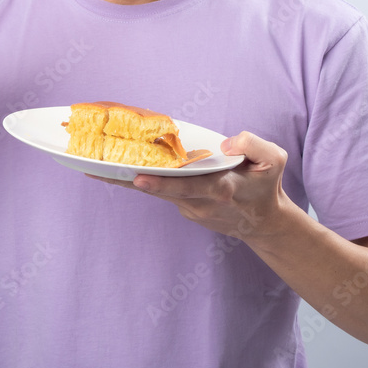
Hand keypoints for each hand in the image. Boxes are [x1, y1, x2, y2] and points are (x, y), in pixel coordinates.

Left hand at [91, 131, 290, 240]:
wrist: (264, 223)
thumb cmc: (265, 185)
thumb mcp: (274, 160)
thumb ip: (254, 145)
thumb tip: (226, 143)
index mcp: (221, 189)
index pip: (189, 186)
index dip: (164, 184)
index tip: (139, 178)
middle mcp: (200, 202)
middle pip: (159, 191)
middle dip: (128, 180)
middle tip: (96, 169)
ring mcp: (190, 209)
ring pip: (155, 192)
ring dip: (126, 181)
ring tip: (93, 167)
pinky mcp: (184, 209)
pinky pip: (160, 192)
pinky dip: (142, 181)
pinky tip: (118, 169)